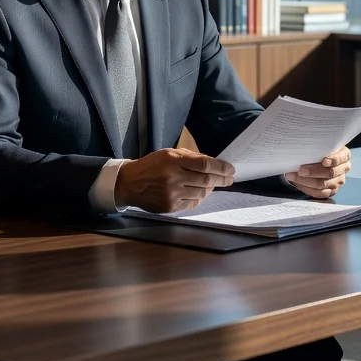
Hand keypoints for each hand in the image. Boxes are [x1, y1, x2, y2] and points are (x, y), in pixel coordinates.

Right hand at [115, 148, 233, 212]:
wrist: (130, 183)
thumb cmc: (152, 165)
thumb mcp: (169, 153)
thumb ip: (191, 157)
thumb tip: (213, 163)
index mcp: (173, 160)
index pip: (204, 164)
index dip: (221, 168)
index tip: (231, 169)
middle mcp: (173, 177)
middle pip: (206, 180)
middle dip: (222, 179)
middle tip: (230, 179)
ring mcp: (172, 194)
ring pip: (201, 193)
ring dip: (211, 188)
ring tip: (213, 184)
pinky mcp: (170, 207)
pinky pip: (192, 203)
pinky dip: (200, 197)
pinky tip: (201, 192)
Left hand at [285, 146, 350, 198]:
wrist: (318, 158)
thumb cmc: (320, 149)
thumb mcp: (322, 143)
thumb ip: (318, 144)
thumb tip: (303, 142)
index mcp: (344, 155)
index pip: (341, 158)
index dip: (333, 160)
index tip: (324, 161)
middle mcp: (344, 169)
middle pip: (330, 173)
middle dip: (313, 172)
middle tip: (300, 170)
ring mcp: (338, 181)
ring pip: (323, 185)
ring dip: (306, 181)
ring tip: (293, 176)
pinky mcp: (331, 191)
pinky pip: (319, 193)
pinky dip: (307, 188)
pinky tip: (297, 183)